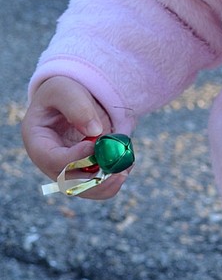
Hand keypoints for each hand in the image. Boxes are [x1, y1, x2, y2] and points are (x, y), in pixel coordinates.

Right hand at [22, 77, 127, 199]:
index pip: (51, 159)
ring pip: (84, 189)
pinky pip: (96, 185)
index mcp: (37, 142)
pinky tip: (125, 166)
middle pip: (68, 182)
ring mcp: (65, 170)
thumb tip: (95, 131)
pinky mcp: (82, 172)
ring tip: (125, 169)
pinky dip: (112, 180)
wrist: (72, 99)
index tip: (93, 147)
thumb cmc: (63, 92)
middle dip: (94, 179)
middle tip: (119, 170)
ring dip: (106, 184)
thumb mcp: (65, 90)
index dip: (73, 158)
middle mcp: (49, 162)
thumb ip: (77, 107)